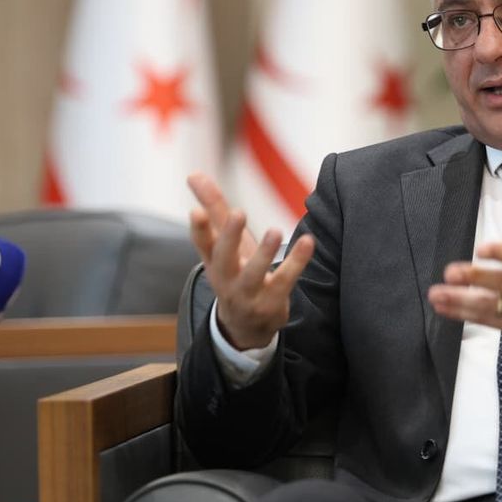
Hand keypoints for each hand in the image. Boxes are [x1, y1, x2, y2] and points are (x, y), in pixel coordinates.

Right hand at [187, 173, 314, 349]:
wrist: (245, 328)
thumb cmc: (234, 272)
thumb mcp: (223, 244)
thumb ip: (213, 208)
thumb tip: (194, 173)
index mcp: (213, 261)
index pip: (202, 244)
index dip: (198, 229)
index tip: (196, 212)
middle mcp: (226, 279)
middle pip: (224, 258)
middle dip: (230, 236)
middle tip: (238, 212)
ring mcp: (248, 294)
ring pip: (254, 275)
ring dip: (264, 253)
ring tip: (274, 230)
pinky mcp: (271, 303)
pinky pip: (285, 281)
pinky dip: (297, 262)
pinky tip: (307, 241)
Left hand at [427, 171, 501, 333]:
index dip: (501, 253)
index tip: (482, 249)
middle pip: (500, 284)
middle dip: (473, 279)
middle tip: (450, 273)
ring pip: (491, 306)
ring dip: (461, 302)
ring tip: (437, 295)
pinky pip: (493, 321)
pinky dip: (469, 317)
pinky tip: (447, 310)